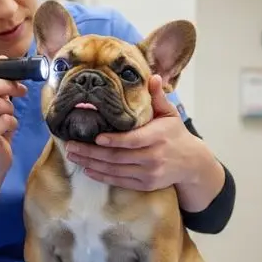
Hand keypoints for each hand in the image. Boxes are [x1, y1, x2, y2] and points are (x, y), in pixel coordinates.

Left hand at [65, 74, 199, 190]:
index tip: (96, 137)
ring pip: (115, 170)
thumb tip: (152, 76)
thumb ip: (158, 96)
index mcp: (158, 137)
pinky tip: (87, 169)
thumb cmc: (175, 134)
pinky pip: (120, 181)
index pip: (133, 140)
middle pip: (118, 157)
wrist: (191, 163)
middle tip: (71, 146)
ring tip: (73, 155)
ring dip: (91, 164)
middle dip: (91, 152)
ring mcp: (149, 173)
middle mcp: (153, 157)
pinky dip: (102, 176)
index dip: (114, 141)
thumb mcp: (170, 113)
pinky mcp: (145, 185)